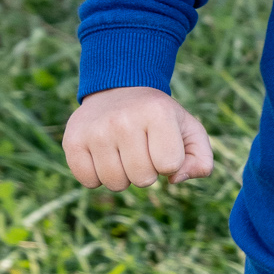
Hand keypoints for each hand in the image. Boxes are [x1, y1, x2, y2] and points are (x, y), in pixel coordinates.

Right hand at [62, 86, 213, 190]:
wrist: (119, 90)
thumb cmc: (160, 117)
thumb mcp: (190, 130)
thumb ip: (201, 160)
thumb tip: (175, 179)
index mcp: (157, 113)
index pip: (169, 165)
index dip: (170, 161)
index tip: (163, 143)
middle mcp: (123, 120)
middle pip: (143, 179)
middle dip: (147, 171)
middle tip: (141, 148)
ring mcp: (94, 130)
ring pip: (115, 184)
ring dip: (123, 175)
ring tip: (123, 151)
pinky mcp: (72, 140)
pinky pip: (88, 182)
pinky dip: (97, 176)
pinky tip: (103, 155)